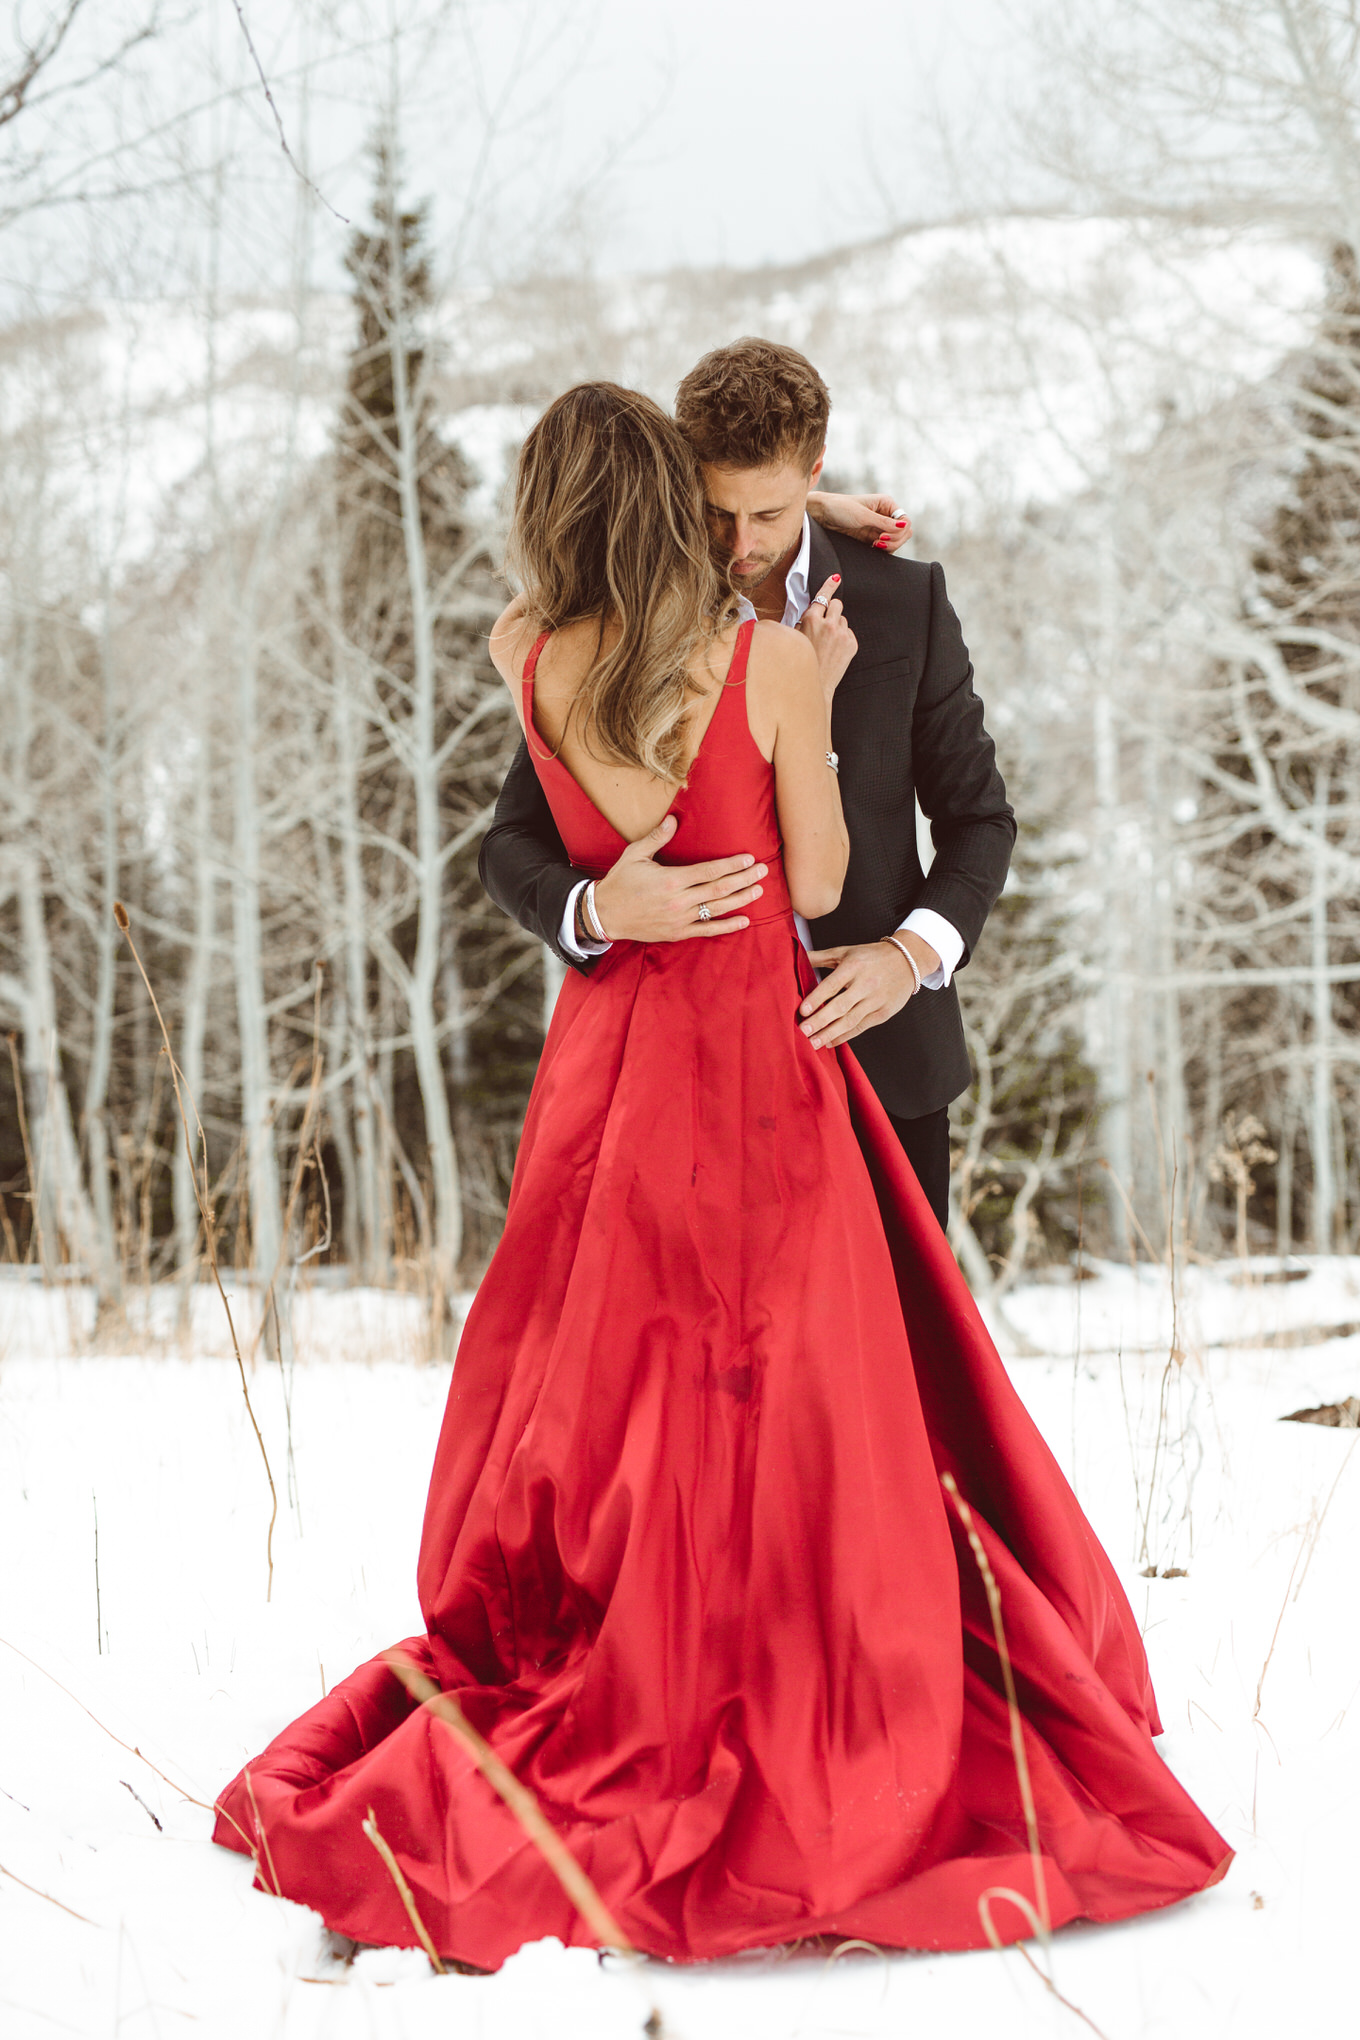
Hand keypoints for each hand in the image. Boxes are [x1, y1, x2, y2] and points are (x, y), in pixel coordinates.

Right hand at [593, 814, 766, 941]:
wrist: (604, 914)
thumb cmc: (620, 882)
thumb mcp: (635, 855)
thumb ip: (656, 837)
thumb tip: (674, 819)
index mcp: (671, 879)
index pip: (709, 870)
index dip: (732, 864)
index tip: (749, 858)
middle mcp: (678, 901)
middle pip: (719, 889)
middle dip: (744, 879)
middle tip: (763, 871)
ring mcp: (679, 920)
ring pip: (717, 909)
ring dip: (741, 900)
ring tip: (758, 890)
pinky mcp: (677, 933)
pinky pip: (707, 930)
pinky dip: (727, 927)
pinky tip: (744, 920)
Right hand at [798, 575, 857, 698]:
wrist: (815, 685)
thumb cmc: (802, 662)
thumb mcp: (795, 638)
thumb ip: (803, 622)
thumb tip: (812, 610)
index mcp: (811, 620)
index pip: (823, 596)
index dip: (829, 585)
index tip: (836, 578)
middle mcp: (828, 624)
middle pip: (837, 604)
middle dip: (832, 610)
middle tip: (826, 622)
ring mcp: (842, 634)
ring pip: (843, 619)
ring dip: (837, 625)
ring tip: (828, 642)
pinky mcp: (852, 644)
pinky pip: (849, 632)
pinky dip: (843, 637)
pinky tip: (835, 649)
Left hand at [799, 933, 938, 1049]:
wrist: (907, 961)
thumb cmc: (871, 956)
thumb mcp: (846, 952)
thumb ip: (820, 957)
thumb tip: (796, 956)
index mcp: (854, 966)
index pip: (832, 985)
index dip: (817, 999)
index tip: (802, 1011)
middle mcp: (866, 984)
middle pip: (841, 1006)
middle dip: (821, 1021)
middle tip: (803, 1032)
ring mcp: (876, 1000)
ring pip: (851, 1020)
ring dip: (830, 1033)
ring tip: (813, 1043)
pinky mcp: (883, 1012)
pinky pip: (861, 1026)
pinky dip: (845, 1036)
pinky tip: (830, 1042)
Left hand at [807, 491, 911, 552]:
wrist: (822, 515)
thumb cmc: (841, 508)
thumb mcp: (863, 516)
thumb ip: (884, 523)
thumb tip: (904, 526)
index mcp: (887, 504)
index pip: (905, 521)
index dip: (898, 531)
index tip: (882, 535)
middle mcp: (886, 515)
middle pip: (904, 533)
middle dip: (895, 540)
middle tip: (878, 542)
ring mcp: (879, 527)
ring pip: (897, 541)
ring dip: (890, 546)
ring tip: (874, 545)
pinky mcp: (872, 537)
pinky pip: (886, 547)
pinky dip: (883, 550)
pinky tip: (872, 548)